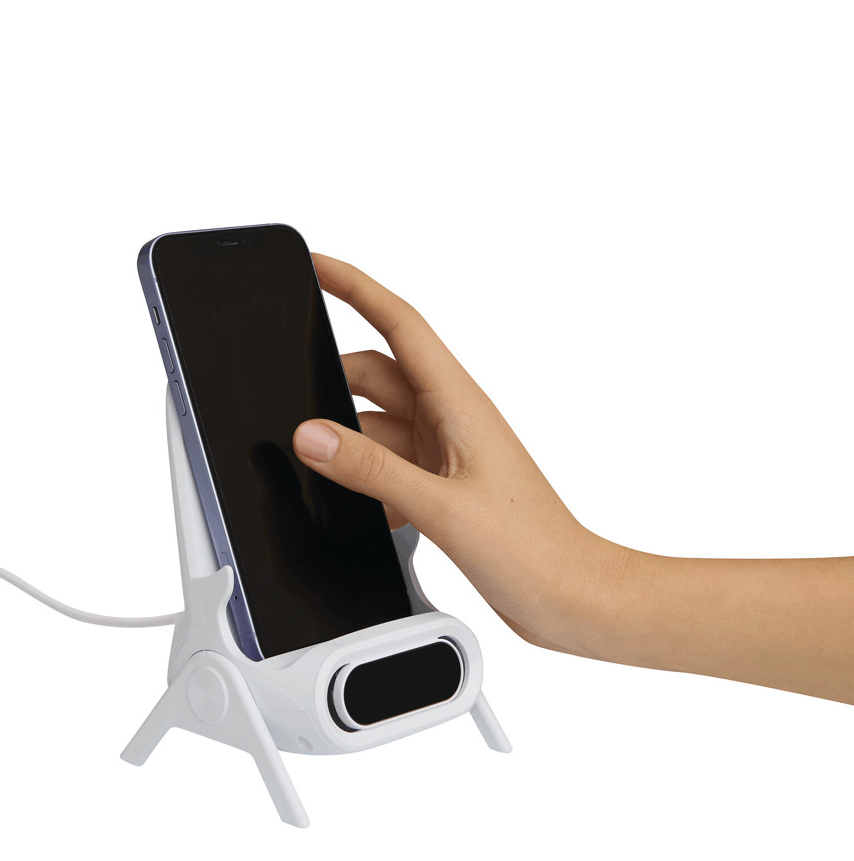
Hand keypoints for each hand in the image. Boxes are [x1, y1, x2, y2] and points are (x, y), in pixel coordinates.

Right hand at [293, 253, 623, 656]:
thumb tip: (313, 436)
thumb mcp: (441, 506)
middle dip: (330, 383)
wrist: (570, 595)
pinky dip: (369, 481)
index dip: (355, 286)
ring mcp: (446, 452)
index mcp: (459, 402)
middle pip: (375, 374)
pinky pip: (389, 465)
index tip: (316, 265)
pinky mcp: (443, 485)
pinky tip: (365, 511)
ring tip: (324, 472)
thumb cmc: (533, 548)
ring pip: (377, 425)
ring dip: (351, 444)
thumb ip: (371, 469)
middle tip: (289, 403)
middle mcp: (451, 418)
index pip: (399, 323)